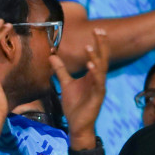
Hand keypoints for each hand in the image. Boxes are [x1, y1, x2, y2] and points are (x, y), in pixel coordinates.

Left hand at [50, 27, 108, 143]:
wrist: (77, 124)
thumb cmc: (75, 105)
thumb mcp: (65, 84)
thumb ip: (60, 70)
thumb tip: (52, 56)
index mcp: (92, 75)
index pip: (96, 56)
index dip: (97, 43)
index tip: (96, 29)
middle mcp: (98, 79)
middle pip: (102, 59)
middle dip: (101, 45)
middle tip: (99, 30)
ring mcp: (99, 88)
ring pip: (100, 70)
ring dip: (95, 58)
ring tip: (90, 47)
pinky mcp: (97, 97)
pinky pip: (98, 84)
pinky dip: (95, 74)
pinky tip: (91, 66)